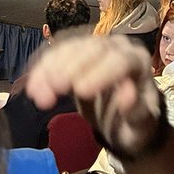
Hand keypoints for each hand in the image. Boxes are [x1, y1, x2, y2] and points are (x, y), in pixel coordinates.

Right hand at [26, 34, 161, 158]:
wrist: (122, 121)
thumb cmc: (134, 125)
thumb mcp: (141, 127)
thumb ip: (138, 113)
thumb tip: (128, 96)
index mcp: (137, 61)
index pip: (121, 60)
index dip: (100, 73)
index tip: (80, 91)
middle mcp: (117, 47)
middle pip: (92, 48)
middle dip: (70, 66)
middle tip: (53, 88)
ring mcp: (95, 46)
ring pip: (70, 47)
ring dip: (50, 68)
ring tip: (36, 93)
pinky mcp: (76, 52)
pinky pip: (56, 52)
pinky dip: (42, 68)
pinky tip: (32, 85)